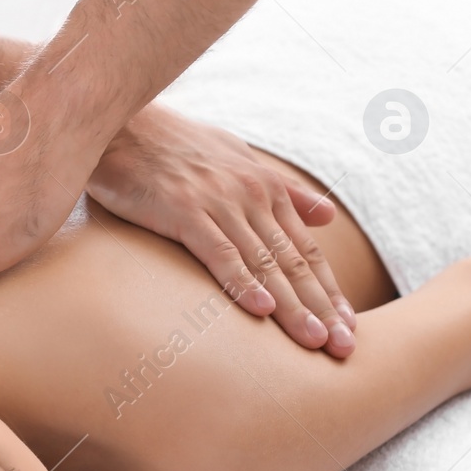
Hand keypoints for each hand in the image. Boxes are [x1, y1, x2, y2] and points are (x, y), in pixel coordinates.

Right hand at [88, 104, 357, 356]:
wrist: (121, 123)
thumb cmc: (176, 145)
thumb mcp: (239, 159)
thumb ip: (284, 191)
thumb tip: (327, 216)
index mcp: (266, 189)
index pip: (306, 250)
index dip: (330, 291)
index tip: (349, 328)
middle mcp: (251, 196)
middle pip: (293, 263)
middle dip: (322, 308)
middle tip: (344, 348)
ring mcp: (219, 203)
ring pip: (264, 264)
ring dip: (292, 306)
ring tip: (314, 340)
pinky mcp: (183, 210)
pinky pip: (219, 253)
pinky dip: (241, 282)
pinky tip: (260, 310)